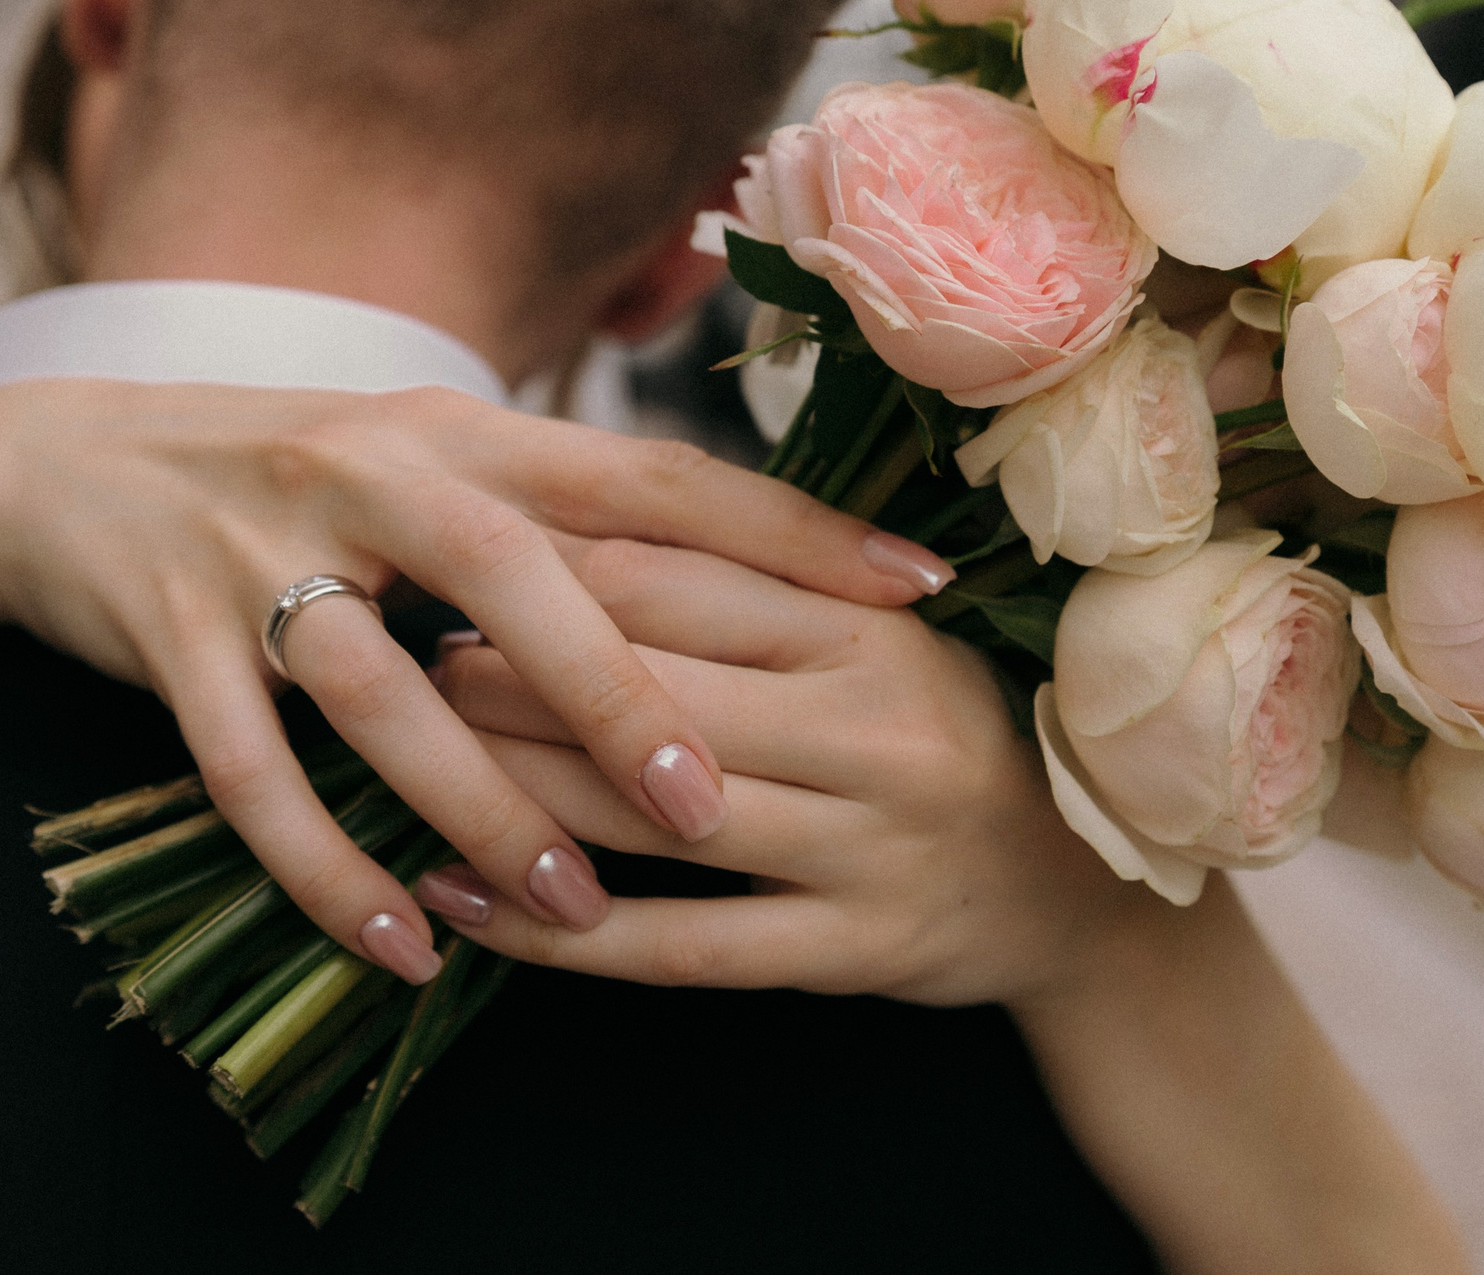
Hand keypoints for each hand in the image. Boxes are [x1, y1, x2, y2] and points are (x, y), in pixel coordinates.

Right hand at [0, 379, 955, 981]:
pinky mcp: (166, 635)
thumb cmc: (291, 475)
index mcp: (468, 428)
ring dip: (485, 807)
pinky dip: (330, 864)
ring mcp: (264, 549)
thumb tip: (727, 564)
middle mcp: (376, 469)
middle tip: (721, 808)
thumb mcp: (428, 457)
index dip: (786, 529)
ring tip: (576, 908)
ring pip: (388, 692)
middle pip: (525, 582)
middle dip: (628, 698)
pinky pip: (255, 771)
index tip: (911, 587)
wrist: (54, 467)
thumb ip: (560, 506)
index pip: (655, 475)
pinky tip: (406, 944)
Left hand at [411, 536, 1157, 1008]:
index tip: (459, 564)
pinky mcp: (852, 951)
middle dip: (512, 675)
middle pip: (653, 692)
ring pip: (656, 818)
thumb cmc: (945, 731)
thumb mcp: (882, 635)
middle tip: (411, 659)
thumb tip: (575, 531)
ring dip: (515, 795)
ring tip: (406, 773)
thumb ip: (762, 585)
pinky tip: (471, 910)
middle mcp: (877, 730)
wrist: (1077, 890)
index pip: (682, 582)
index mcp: (876, 629)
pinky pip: (684, 949)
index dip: (553, 572)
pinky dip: (563, 936)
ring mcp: (868, 848)